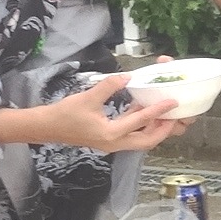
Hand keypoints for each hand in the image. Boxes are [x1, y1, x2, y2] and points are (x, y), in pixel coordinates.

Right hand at [46, 74, 182, 153]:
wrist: (46, 127)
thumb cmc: (64, 114)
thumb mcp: (87, 97)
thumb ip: (109, 86)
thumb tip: (126, 76)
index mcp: (111, 134)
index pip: (140, 122)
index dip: (158, 111)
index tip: (172, 102)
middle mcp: (114, 143)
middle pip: (147, 141)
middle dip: (163, 130)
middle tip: (174, 115)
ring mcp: (112, 143)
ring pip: (140, 140)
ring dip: (153, 128)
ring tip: (164, 113)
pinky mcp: (108, 139)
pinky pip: (130, 134)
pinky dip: (139, 124)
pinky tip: (142, 109)